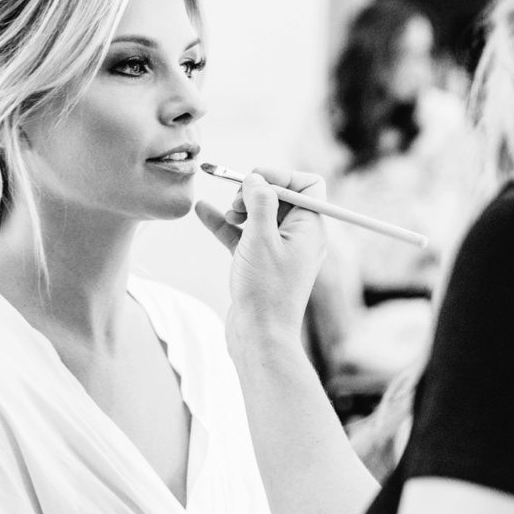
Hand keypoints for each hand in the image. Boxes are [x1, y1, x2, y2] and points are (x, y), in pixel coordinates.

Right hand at [195, 165, 326, 348]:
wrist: (259, 337)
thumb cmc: (265, 291)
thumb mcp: (261, 238)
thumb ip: (260, 202)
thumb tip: (256, 179)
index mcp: (310, 228)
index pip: (308, 185)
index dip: (282, 177)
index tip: (256, 181)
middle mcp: (299, 237)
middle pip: (281, 197)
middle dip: (256, 191)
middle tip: (238, 203)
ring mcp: (278, 251)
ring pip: (260, 215)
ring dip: (240, 207)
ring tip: (227, 214)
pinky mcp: (259, 264)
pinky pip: (243, 235)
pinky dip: (226, 224)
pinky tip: (202, 211)